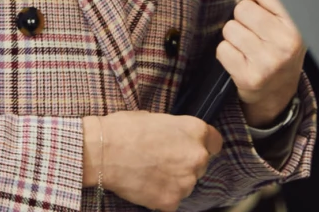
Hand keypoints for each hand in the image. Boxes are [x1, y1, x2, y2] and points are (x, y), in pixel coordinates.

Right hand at [83, 112, 221, 211]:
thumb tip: (177, 139)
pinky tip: (145, 184)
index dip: (203, 145)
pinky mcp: (172, 201)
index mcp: (196, 131)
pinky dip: (160, 195)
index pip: (215, 142)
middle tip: (161, 160)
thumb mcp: (156, 118)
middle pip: (200, 165)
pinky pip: (171, 200)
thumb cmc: (124, 129)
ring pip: (186, 184)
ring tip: (149, 171)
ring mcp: (186, 182)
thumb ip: (176, 131)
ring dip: (173, 181)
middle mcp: (197, 157)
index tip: (192, 148)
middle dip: (184, 164)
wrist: (103, 151)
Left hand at [218, 0, 305, 126]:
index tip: (262, 11)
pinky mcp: (250, 77)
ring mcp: (268, 61)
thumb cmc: (278, 49)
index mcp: (296, 23)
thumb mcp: (287, 24)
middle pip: (242, 8)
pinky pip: (222, 49)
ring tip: (248, 48)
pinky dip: (226, 53)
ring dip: (233, 37)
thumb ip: (274, 1)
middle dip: (243, 18)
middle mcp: (286, 42)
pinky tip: (241, 61)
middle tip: (254, 34)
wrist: (277, 94)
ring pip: (230, 28)